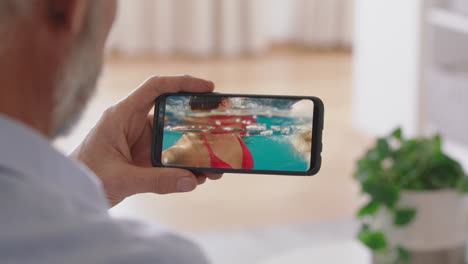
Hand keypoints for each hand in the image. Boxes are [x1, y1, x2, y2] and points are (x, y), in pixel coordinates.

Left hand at [70, 75, 222, 206]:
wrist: (71, 192)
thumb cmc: (85, 176)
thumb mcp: (121, 178)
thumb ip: (156, 181)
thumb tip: (192, 181)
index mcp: (122, 115)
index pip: (155, 88)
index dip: (182, 83)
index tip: (208, 88)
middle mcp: (134, 124)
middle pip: (172, 114)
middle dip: (198, 122)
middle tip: (222, 128)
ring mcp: (141, 142)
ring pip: (175, 138)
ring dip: (195, 150)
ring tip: (217, 163)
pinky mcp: (144, 158)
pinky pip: (170, 158)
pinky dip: (186, 166)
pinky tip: (200, 177)